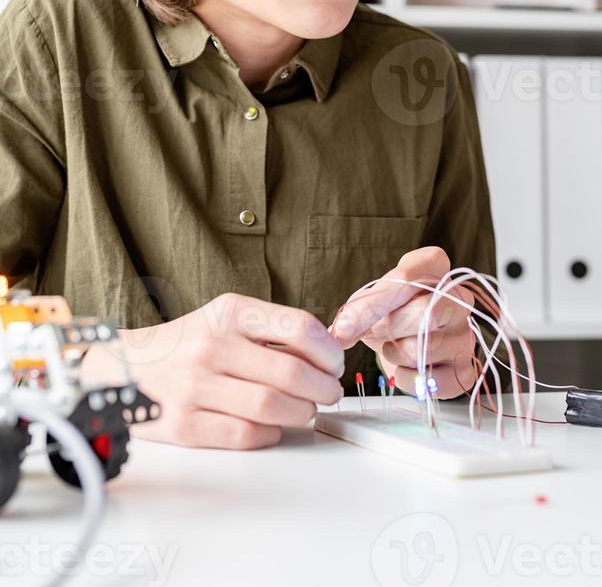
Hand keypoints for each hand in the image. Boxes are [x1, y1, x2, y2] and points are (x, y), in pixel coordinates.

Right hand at [80, 293, 344, 449]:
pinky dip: (271, 434)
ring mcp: (195, 386)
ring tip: (305, 410)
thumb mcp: (224, 318)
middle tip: (328, 393)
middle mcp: (212, 346)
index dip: (328, 351)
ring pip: (272, 407)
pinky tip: (272, 426)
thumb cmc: (185, 344)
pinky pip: (246, 434)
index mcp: (228, 312)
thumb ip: (271, 330)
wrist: (121, 368)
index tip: (335, 363)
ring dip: (302, 413)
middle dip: (322, 388)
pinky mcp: (184, 425)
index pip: (298, 327)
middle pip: (291, 373)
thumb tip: (328, 350)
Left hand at [329, 246, 476, 397]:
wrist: (406, 338)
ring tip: (393, 346)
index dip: (375, 302)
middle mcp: (460, 298)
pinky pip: (429, 380)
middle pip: (423, 314)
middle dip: (388, 328)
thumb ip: (358, 310)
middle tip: (376, 332)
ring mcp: (466, 336)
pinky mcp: (465, 371)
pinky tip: (404, 367)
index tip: (346, 325)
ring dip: (395, 353)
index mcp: (436, 266)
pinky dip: (406, 378)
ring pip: (424, 349)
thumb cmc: (391, 312)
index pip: (409, 278)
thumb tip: (342, 332)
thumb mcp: (370, 301)